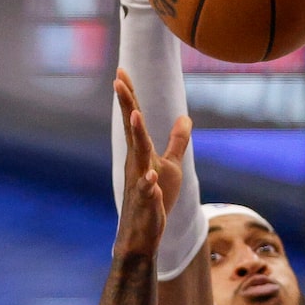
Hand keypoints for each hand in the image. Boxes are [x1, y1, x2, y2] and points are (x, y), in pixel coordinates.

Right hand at [113, 71, 164, 255]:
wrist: (143, 233)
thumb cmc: (155, 198)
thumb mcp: (170, 166)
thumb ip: (177, 142)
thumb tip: (186, 117)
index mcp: (140, 152)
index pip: (134, 119)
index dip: (129, 96)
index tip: (120, 71)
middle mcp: (136, 163)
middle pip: (132, 129)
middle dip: (127, 104)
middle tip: (118, 80)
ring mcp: (139, 182)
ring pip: (138, 156)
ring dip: (137, 135)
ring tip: (135, 114)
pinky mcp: (147, 202)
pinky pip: (148, 191)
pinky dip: (149, 184)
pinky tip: (152, 177)